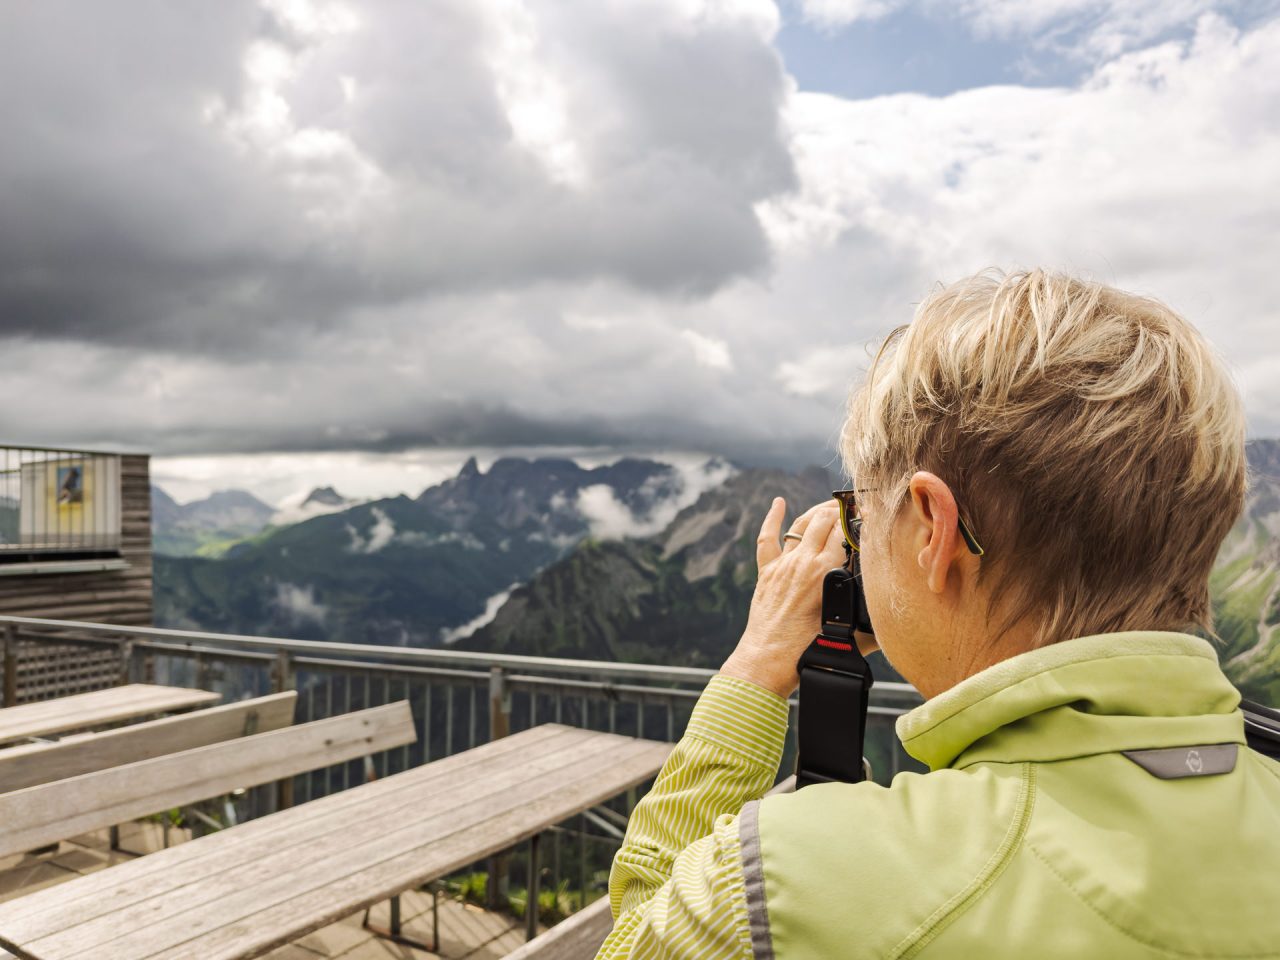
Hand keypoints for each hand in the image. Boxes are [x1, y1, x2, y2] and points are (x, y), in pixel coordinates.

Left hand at [720, 497, 877, 697]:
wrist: (769, 659)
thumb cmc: (808, 650)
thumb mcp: (849, 637)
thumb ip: (874, 627)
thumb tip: (897, 624)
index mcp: (824, 572)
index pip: (844, 531)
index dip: (857, 518)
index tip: (869, 514)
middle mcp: (803, 562)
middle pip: (823, 521)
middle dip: (840, 510)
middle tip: (852, 510)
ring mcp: (783, 565)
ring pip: (800, 525)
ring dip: (816, 512)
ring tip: (830, 506)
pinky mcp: (766, 573)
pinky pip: (767, 539)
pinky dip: (772, 518)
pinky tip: (778, 503)